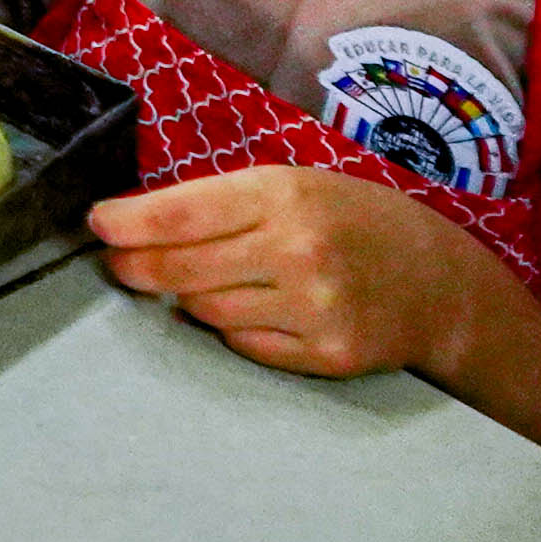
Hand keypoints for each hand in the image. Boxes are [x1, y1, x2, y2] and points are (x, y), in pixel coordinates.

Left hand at [91, 162, 527, 385]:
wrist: (442, 283)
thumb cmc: (354, 222)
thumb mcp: (293, 186)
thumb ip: (221, 203)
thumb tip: (136, 224)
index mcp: (283, 196)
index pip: (179, 215)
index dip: (126, 224)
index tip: (98, 225)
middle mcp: (298, 251)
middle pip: (180, 270)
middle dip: (137, 267)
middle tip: (122, 264)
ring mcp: (315, 308)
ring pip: (206, 311)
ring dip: (189, 297)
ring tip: (205, 280)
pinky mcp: (328, 355)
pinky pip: (244, 345)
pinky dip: (233, 328)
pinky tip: (254, 308)